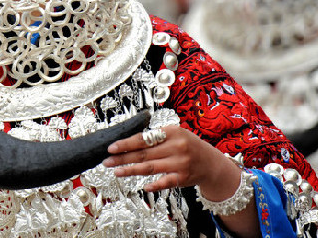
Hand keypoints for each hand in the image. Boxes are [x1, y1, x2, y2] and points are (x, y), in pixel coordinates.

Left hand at [104, 126, 258, 236]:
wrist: (210, 162)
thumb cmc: (188, 145)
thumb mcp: (175, 133)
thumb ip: (156, 136)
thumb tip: (129, 141)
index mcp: (172, 132)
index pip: (144, 138)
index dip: (126, 143)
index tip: (111, 147)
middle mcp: (176, 147)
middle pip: (143, 153)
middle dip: (123, 158)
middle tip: (107, 161)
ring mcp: (180, 164)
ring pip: (150, 167)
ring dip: (131, 170)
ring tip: (116, 171)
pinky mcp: (182, 178)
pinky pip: (165, 182)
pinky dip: (154, 185)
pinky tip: (143, 187)